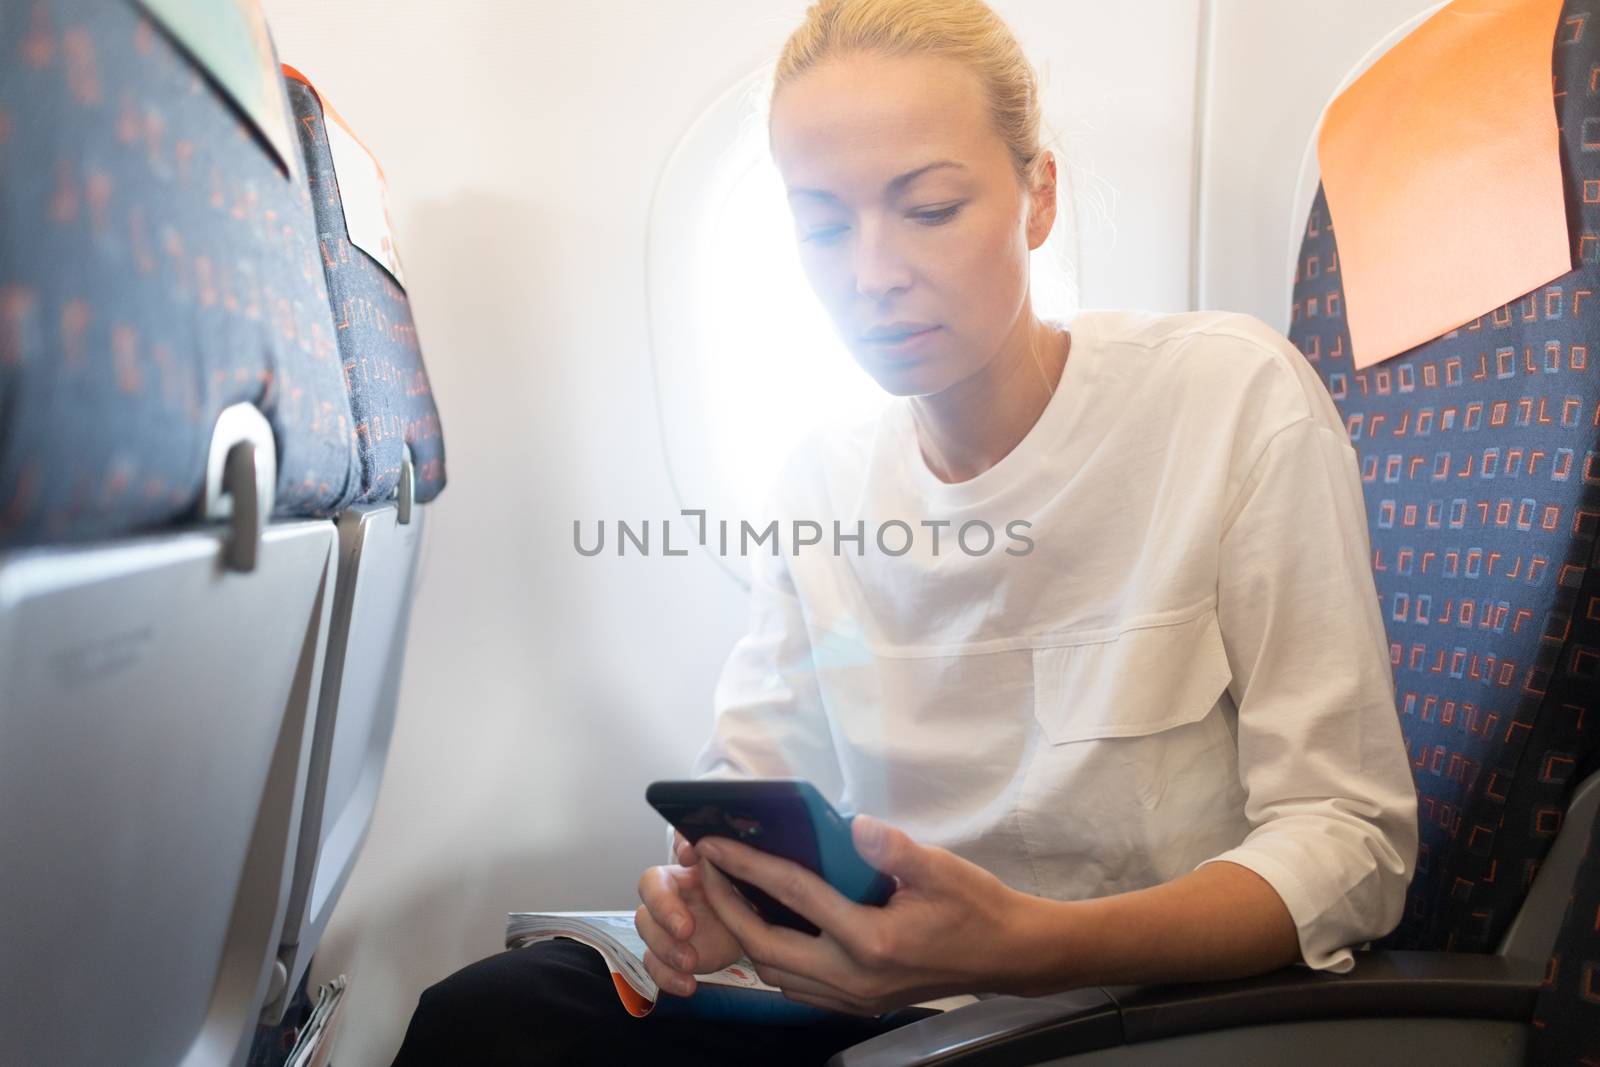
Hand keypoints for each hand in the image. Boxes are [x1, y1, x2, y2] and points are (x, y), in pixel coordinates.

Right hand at [634, 833, 744, 997]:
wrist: (752, 931)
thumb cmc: (743, 896)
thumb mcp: (742, 874)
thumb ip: (727, 858)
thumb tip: (708, 844)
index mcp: (685, 871)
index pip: (675, 849)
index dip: (670, 860)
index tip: (691, 856)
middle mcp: (670, 896)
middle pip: (649, 897)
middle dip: (664, 912)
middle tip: (686, 929)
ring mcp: (667, 928)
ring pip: (648, 933)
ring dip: (665, 949)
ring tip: (691, 961)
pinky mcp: (671, 957)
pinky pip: (656, 966)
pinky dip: (667, 977)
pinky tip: (688, 984)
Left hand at [693, 815, 1037, 1015]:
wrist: (1010, 955)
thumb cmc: (977, 907)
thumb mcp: (940, 868)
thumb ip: (892, 848)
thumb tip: (853, 825)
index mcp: (871, 940)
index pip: (793, 896)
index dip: (747, 866)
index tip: (714, 843)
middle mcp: (854, 976)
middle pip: (766, 947)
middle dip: (727, 907)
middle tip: (708, 870)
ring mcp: (855, 997)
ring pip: (777, 975)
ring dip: (746, 937)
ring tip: (732, 895)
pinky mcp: (860, 1003)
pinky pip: (798, 988)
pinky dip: (773, 959)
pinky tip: (771, 928)